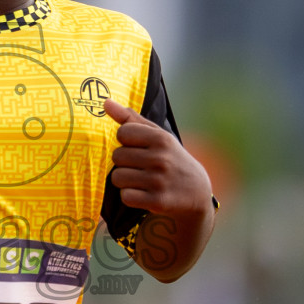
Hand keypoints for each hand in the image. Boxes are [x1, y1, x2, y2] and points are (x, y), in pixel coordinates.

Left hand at [103, 98, 212, 218]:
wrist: (197, 192)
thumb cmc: (171, 158)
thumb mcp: (158, 136)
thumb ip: (130, 119)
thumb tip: (106, 102)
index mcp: (161, 139)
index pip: (123, 133)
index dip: (126, 141)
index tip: (138, 147)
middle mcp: (161, 159)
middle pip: (117, 156)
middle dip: (124, 162)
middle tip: (140, 167)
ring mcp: (159, 181)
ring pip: (117, 177)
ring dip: (125, 180)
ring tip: (140, 180)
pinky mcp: (157, 201)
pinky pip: (125, 196)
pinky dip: (131, 196)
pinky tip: (143, 193)